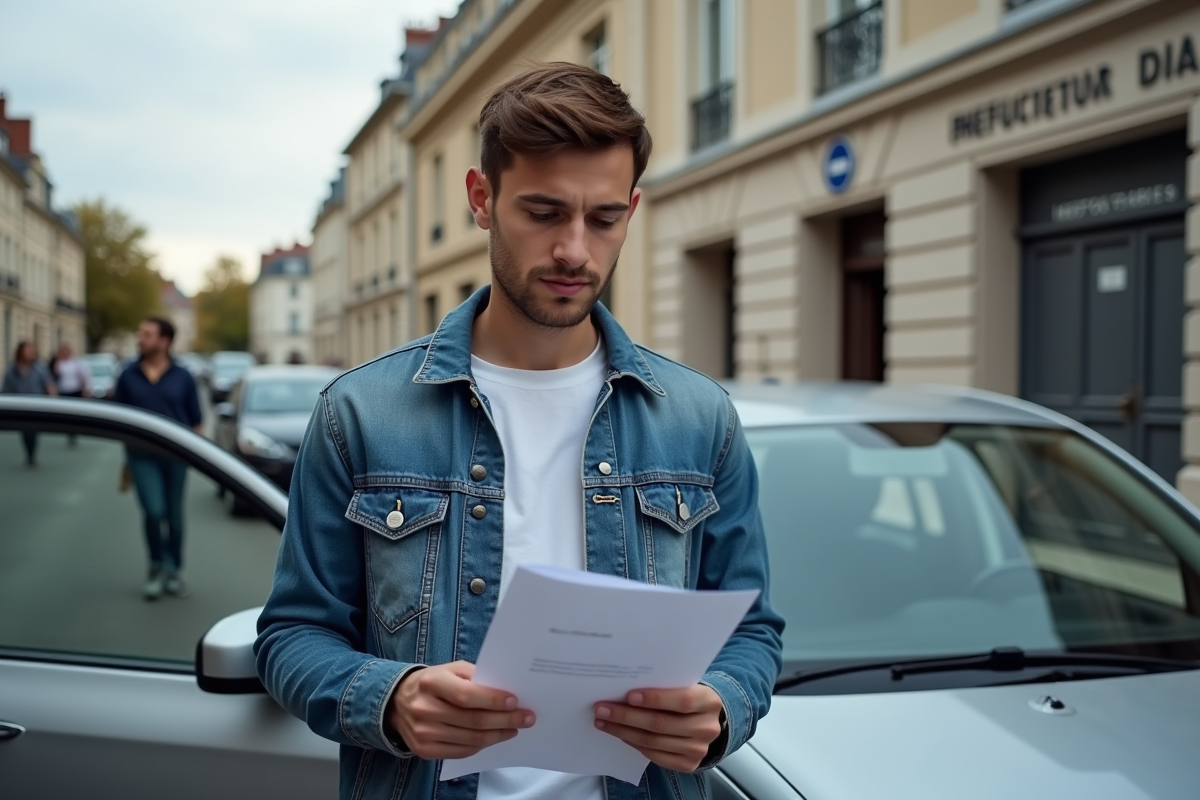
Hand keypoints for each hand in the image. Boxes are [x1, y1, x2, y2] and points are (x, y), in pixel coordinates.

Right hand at [385, 661, 535, 759]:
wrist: (397, 702)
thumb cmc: (433, 682)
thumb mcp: (451, 669)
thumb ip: (476, 677)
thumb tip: (506, 692)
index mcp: (431, 682)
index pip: (467, 695)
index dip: (493, 700)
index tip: (515, 701)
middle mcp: (424, 709)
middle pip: (473, 721)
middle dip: (505, 720)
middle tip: (526, 718)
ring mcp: (422, 732)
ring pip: (470, 739)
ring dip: (498, 735)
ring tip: (514, 728)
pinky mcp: (423, 750)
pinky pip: (460, 752)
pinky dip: (481, 745)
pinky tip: (494, 737)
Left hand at [593, 685, 723, 771]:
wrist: (704, 720)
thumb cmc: (687, 697)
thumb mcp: (684, 686)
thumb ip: (664, 686)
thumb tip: (625, 687)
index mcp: (709, 702)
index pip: (682, 701)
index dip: (655, 699)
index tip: (629, 695)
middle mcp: (707, 728)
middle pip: (661, 724)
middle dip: (627, 716)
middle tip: (603, 709)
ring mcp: (698, 749)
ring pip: (653, 742)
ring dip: (624, 731)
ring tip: (604, 722)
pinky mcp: (688, 764)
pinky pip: (654, 756)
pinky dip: (634, 744)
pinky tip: (620, 734)